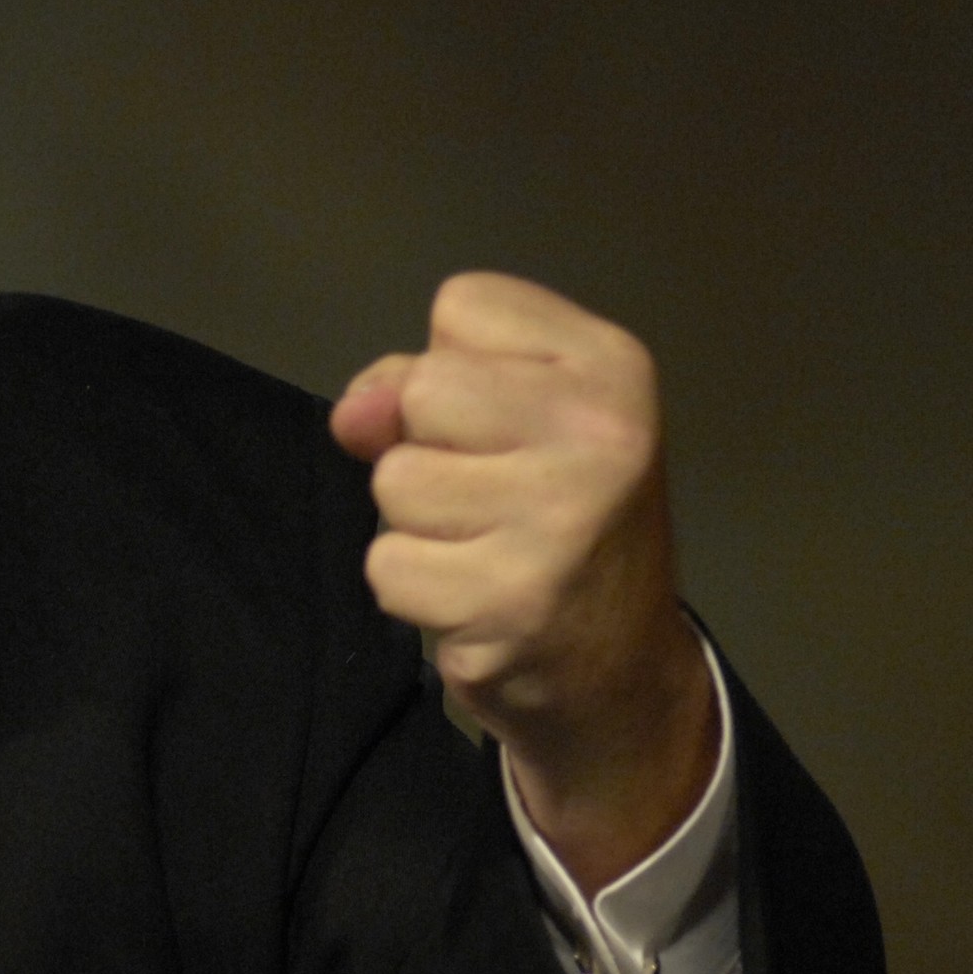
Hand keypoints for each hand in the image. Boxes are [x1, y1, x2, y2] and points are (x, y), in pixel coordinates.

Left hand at [331, 273, 718, 891]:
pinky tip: (475, 597)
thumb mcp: (512, 420)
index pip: (462, 304)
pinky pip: (388, 565)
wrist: (619, 669)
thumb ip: (416, 383)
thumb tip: (354, 416)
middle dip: (429, 446)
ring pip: (395, 481)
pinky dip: (414, 589)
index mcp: (611, 365)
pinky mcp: (511, 598)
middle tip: (492, 495)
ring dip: (418, 524)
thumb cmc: (554, 519)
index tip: (511, 423)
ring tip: (485, 547)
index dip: (458, 365)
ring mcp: (560, 517)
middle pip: (421, 389)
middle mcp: (600, 431)